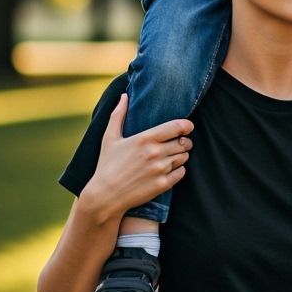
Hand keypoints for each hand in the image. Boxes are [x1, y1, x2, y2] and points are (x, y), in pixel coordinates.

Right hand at [82, 95, 193, 219]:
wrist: (105, 196)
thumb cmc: (107, 165)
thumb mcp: (110, 138)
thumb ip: (118, 115)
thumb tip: (124, 95)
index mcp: (145, 138)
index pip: (177, 127)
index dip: (186, 126)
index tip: (187, 127)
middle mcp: (155, 153)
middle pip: (184, 143)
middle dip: (185, 142)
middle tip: (179, 143)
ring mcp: (160, 169)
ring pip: (184, 157)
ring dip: (182, 155)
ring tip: (172, 156)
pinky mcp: (162, 184)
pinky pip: (181, 172)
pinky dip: (179, 170)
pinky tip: (169, 169)